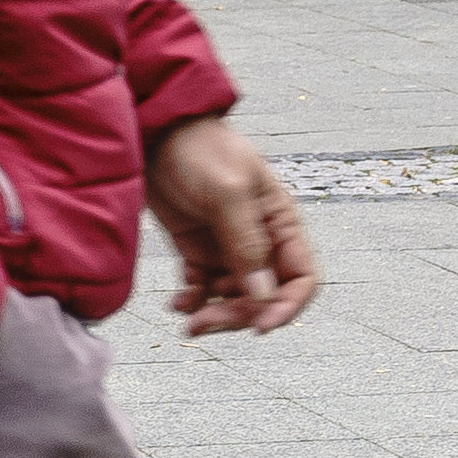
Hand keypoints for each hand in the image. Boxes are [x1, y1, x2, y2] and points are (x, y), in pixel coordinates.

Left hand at [145, 118, 319, 339]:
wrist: (154, 131)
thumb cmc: (199, 148)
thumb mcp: (227, 191)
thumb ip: (246, 243)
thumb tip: (263, 294)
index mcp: (281, 222)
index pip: (302, 278)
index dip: (287, 307)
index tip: (259, 326)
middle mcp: (260, 240)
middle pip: (265, 297)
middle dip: (240, 315)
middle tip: (208, 321)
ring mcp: (228, 247)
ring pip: (234, 299)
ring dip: (215, 314)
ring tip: (186, 314)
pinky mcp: (198, 250)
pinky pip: (204, 290)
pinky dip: (194, 302)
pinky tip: (178, 303)